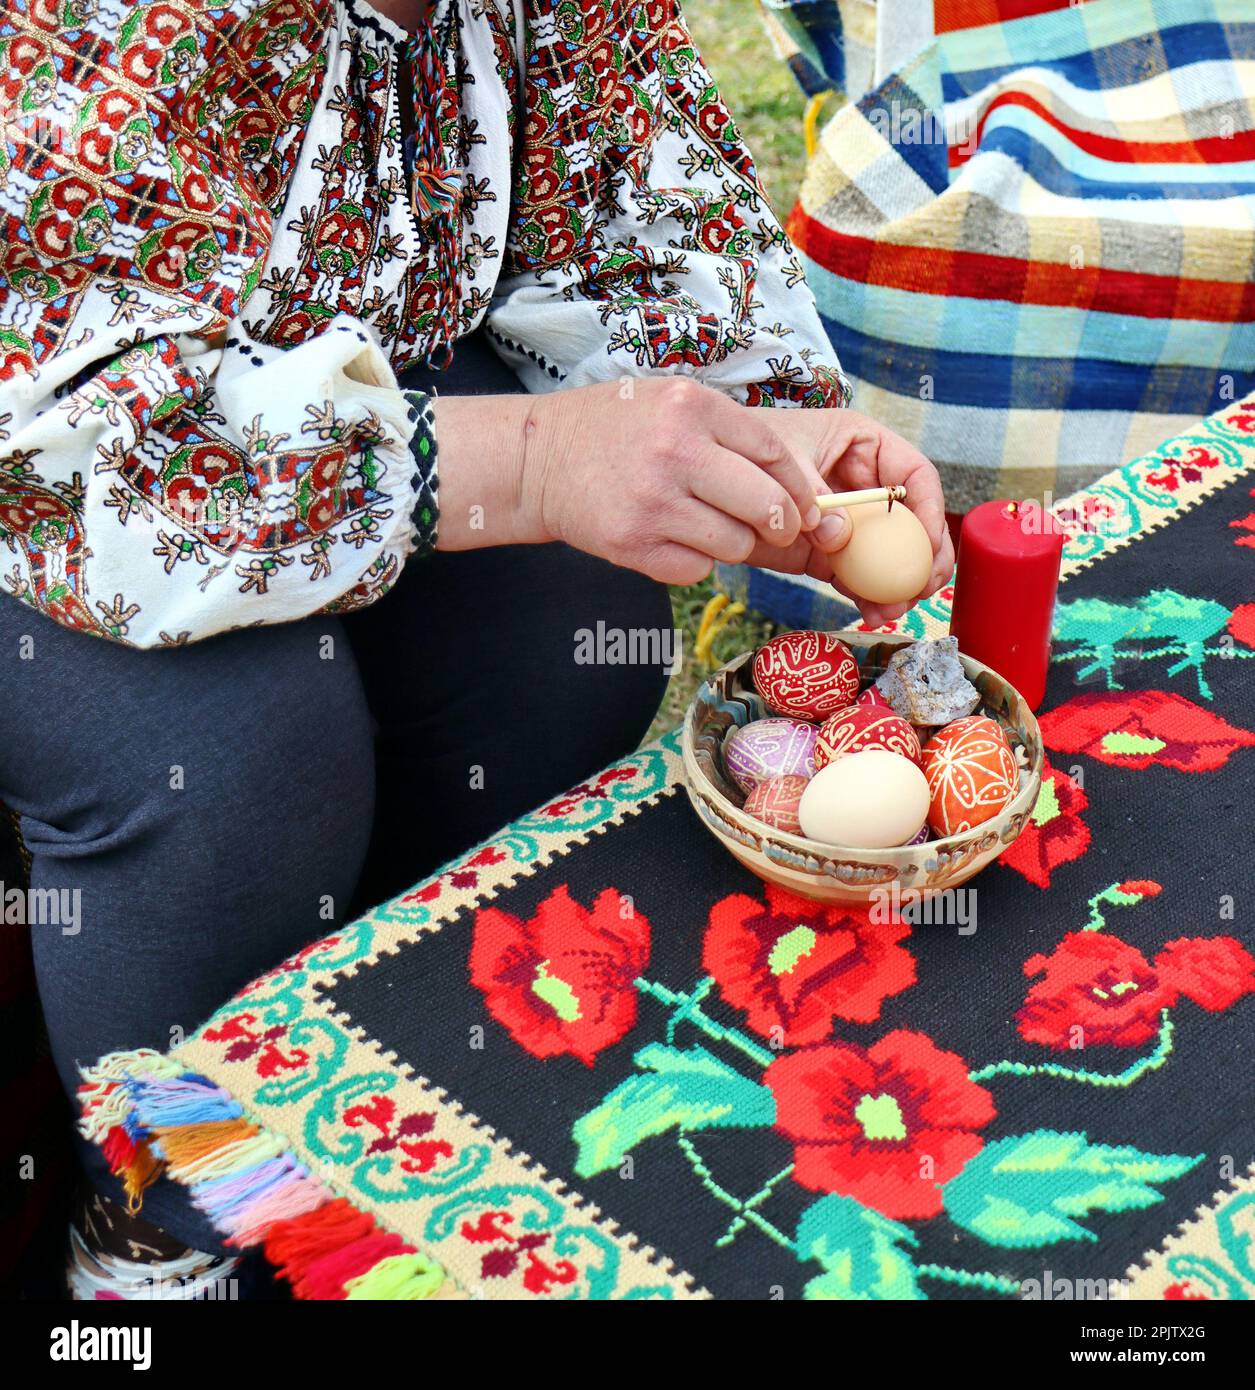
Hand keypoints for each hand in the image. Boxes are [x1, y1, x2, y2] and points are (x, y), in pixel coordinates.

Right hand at [518, 378, 831, 582]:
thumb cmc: (615, 429)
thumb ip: (729, 432)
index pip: (774, 454)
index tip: (803, 506)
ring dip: (732, 543)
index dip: (799, 487)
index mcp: (691, 407)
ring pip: (736, 545)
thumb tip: (796, 487)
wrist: (538, 460)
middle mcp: (674, 452)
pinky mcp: (632, 545)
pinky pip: (697, 569)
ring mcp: (652, 502)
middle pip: (767, 507)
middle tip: (776, 528)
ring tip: (706, 524)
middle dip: (781, 524)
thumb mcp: (671, 401)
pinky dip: (694, 561)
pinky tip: (672, 538)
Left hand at [757, 409, 953, 628]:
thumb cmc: (747, 450)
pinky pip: (856, 575)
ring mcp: (848, 522)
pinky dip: (867, 595)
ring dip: (897, 584)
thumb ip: (811, 492)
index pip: (913, 475)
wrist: (708, 482)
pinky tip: (874, 611)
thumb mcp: (782, 459)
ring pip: (888, 555)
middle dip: (924, 556)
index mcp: (864, 446)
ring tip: (895, 608)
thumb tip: (839, 536)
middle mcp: (864, 485)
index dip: (929, 508)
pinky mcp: (827, 552)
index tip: (929, 543)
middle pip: (911, 521)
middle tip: (923, 587)